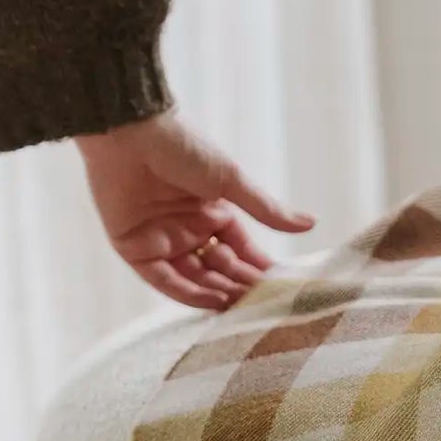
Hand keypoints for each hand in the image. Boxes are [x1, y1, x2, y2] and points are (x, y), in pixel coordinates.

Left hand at [75, 112, 312, 309]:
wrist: (130, 132)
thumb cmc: (182, 147)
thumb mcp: (231, 181)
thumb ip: (266, 209)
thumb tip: (310, 224)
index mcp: (213, 213)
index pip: (241, 250)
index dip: (258, 267)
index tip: (280, 286)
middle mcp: (189, 231)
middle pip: (219, 269)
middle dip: (240, 285)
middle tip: (263, 303)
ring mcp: (161, 242)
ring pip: (194, 279)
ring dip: (217, 293)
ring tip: (242, 307)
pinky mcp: (135, 249)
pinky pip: (163, 279)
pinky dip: (188, 292)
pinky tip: (212, 300)